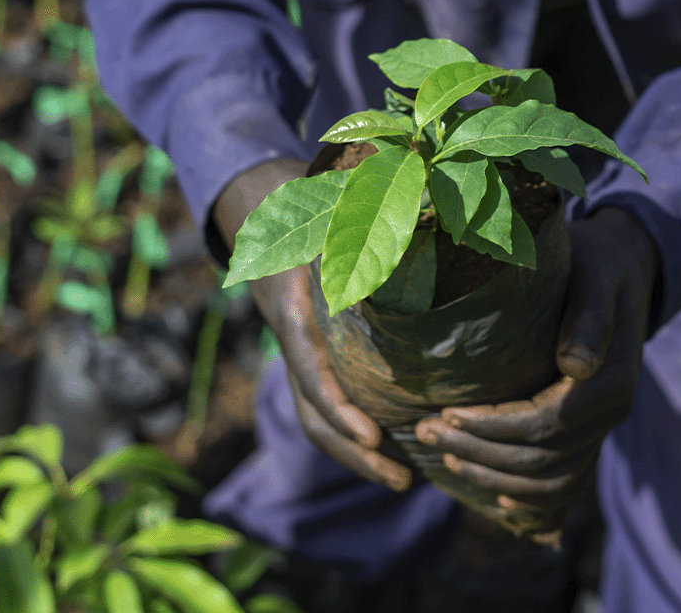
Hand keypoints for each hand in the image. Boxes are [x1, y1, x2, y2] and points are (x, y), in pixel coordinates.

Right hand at [214, 159, 413, 491]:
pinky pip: (324, 403)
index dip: (340, 409)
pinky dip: (352, 432)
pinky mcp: (310, 355)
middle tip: (402, 479)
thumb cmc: (305, 201)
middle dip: (355, 452)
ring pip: (316, 418)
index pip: (311, 370)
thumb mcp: (326, 209)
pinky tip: (388, 449)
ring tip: (402, 479)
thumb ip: (359, 226)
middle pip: (313, 413)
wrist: (258, 204)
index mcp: (293, 306)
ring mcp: (296, 350)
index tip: (373, 436)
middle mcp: (291, 336)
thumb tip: (422, 223)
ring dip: (355, 454)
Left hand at [414, 207, 658, 538]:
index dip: (492, 426)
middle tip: (425, 433)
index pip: (544, 423)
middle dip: (479, 452)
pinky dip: (530, 497)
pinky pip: (563, 482)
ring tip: (445, 457)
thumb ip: (589, 318)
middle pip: (540, 457)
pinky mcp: (589, 429)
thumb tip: (576, 366)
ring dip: (494, 477)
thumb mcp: (595, 275)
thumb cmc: (596, 262)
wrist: (623, 265)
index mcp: (610, 381)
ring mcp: (602, 426)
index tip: (445, 413)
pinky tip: (497, 501)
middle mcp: (611, 412)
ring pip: (549, 479)